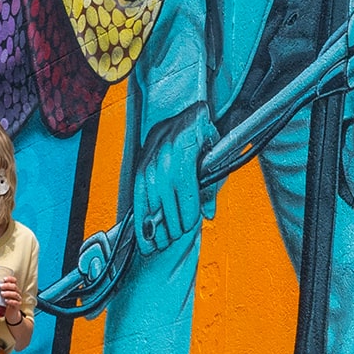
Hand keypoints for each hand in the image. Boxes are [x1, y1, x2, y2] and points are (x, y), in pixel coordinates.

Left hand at [0, 275, 22, 313]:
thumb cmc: (4, 302)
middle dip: (7, 285)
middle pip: (14, 287)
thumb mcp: (0, 296)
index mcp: (13, 288)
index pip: (14, 281)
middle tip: (0, 286)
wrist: (10, 313)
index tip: (4, 279)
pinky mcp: (17, 306)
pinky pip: (16, 302)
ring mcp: (18, 299)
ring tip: (1, 294)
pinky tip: (6, 301)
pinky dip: (11, 301)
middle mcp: (17, 292)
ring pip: (15, 294)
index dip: (10, 279)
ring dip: (8, 293)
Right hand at [131, 105, 217, 253]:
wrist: (185, 113)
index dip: (188, 215)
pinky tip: (143, 233)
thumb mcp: (214, 157)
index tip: (190, 224)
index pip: (186, 196)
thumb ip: (211, 187)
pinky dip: (140, 218)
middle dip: (171, 225)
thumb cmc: (203, 135)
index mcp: (184, 156)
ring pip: (149, 204)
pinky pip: (138, 198)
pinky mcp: (140, 168)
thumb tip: (208, 213)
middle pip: (166, 204)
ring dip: (154, 226)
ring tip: (159, 241)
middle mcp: (163, 160)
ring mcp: (149, 163)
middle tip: (174, 236)